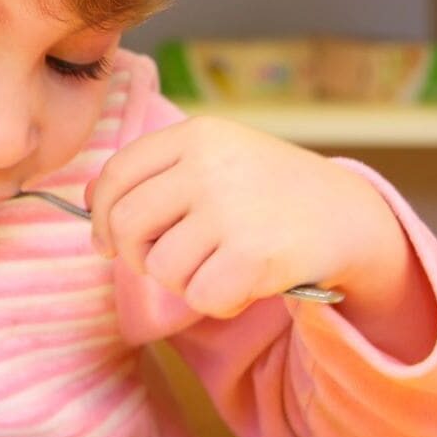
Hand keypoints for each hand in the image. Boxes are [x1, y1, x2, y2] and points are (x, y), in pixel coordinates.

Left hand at [85, 116, 416, 320]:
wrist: (348, 215)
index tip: (108, 241)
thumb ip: (156, 173)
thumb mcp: (216, 159)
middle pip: (127, 224)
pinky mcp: (253, 255)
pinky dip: (218, 301)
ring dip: (184, 281)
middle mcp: (210, 166)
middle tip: (162, 264)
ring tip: (220, 265)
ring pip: (161, 267)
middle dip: (135, 255)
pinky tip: (244, 283)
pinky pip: (199, 297)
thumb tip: (88, 201)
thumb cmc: (268, 191)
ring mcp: (231, 209)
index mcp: (197, 135)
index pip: (116, 175)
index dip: (101, 216)